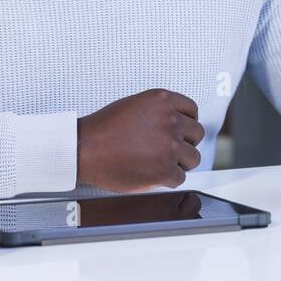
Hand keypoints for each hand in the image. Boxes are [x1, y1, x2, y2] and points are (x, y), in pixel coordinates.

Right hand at [77, 89, 204, 192]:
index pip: (192, 110)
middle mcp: (170, 120)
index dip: (186, 123)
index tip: (180, 131)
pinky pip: (180, 178)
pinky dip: (167, 180)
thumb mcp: (134, 105)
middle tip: (167, 150)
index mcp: (162, 100)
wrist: (84, 149)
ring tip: (160, 163)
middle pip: (196, 134)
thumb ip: (159, 111)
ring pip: (193, 158)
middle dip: (184, 143)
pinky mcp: (164, 170)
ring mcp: (169, 146)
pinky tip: (152, 175)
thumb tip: (178, 124)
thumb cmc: (103, 129)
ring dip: (179, 163)